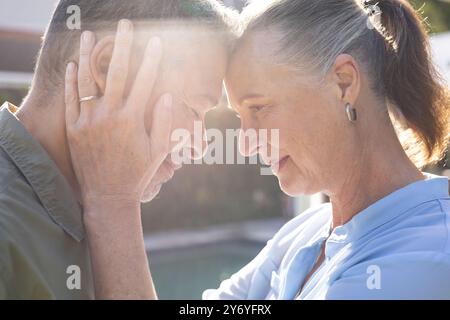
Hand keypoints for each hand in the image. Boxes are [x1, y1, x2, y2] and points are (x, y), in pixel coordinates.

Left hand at [64, 20, 172, 209]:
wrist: (109, 196)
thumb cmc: (137, 174)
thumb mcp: (157, 151)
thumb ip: (162, 121)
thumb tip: (165, 94)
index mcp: (131, 120)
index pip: (144, 81)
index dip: (151, 59)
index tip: (156, 41)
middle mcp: (108, 116)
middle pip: (116, 73)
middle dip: (122, 46)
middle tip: (125, 25)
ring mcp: (88, 121)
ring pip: (88, 81)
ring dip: (88, 55)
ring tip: (90, 35)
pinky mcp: (74, 129)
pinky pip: (71, 100)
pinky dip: (71, 82)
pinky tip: (73, 65)